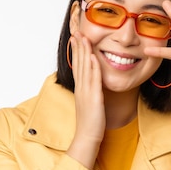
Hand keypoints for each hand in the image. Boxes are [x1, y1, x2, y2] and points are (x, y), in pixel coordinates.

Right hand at [66, 32, 104, 168]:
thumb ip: (90, 93)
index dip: (77, 51)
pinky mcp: (93, 98)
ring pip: (84, 68)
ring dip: (84, 52)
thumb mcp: (90, 104)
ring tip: (84, 38)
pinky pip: (92, 80)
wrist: (88, 138)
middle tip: (77, 31)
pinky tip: (93, 57)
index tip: (77, 38)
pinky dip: (92, 67)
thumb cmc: (91, 124)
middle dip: (79, 47)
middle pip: (79, 63)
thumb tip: (93, 86)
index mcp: (80, 89)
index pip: (78, 66)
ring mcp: (86, 92)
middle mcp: (81, 88)